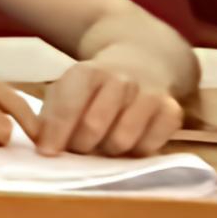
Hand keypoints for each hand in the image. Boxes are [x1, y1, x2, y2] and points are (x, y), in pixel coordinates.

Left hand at [29, 51, 186, 158]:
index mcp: (88, 72)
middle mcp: (120, 80)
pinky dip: (135, 152)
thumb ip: (50, 117)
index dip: (56, 133)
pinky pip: (150, 147)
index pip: (68, 106)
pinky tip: (129, 141)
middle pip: (94, 126)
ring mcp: (149, 95)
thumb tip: (44, 146)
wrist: (141, 65)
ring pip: (122, 140)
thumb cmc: (94, 89)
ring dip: (108, 150)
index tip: (47, 152)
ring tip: (103, 143)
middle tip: (79, 148)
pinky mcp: (172, 112)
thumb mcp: (66, 92)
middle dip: (81, 145)